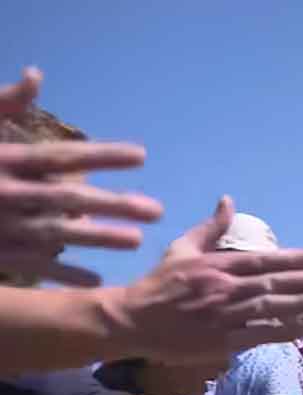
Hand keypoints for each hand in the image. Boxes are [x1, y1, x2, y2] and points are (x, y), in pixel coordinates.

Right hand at [0, 67, 161, 285]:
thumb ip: (3, 102)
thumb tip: (36, 76)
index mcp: (4, 160)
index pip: (61, 156)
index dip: (102, 155)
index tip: (141, 155)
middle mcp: (6, 194)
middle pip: (69, 198)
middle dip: (114, 203)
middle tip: (155, 209)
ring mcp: (1, 227)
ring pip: (57, 235)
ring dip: (98, 239)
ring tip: (136, 241)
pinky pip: (32, 266)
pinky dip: (62, 274)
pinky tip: (97, 278)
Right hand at [96, 195, 302, 363]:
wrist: (131, 320)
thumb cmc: (158, 284)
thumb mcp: (182, 249)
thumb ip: (210, 228)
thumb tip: (228, 201)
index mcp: (217, 266)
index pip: (264, 261)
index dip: (294, 260)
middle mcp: (224, 289)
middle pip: (274, 283)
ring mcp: (223, 316)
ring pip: (270, 308)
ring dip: (301, 303)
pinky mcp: (220, 341)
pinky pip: (256, 335)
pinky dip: (279, 332)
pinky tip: (301, 328)